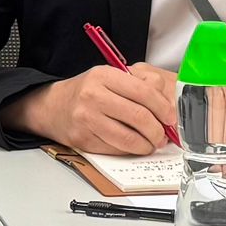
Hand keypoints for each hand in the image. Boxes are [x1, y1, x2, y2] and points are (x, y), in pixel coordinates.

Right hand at [4, 65, 177, 154]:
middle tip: (163, 135)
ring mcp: (87, 119)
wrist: (53, 106)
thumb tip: (168, 106)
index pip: (144, 92)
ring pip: (130, 139)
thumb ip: (139, 85)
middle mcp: (93, 96)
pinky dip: (131, 150)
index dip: (164, 108)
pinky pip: (117, 150)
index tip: (171, 118)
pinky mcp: (84, 139)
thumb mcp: (110, 77)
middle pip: (140, 117)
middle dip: (158, 131)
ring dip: (147, 145)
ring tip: (151, 143)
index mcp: (104, 75)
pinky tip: (133, 145)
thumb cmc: (88, 92)